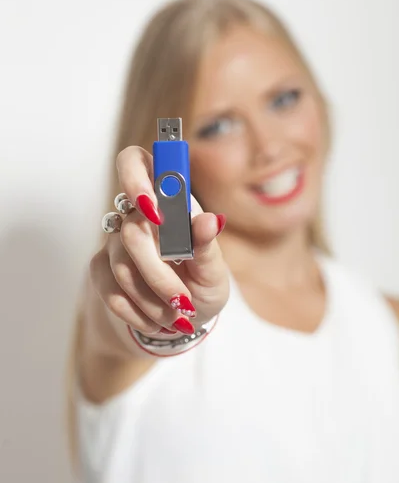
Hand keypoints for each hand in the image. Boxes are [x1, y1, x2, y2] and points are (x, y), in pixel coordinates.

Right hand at [90, 146, 229, 339]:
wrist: (182, 317)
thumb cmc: (203, 283)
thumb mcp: (215, 270)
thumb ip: (208, 246)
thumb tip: (210, 221)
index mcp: (166, 199)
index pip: (135, 162)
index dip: (136, 179)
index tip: (154, 211)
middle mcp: (134, 214)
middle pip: (132, 230)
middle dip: (159, 274)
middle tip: (184, 301)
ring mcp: (114, 241)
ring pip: (121, 266)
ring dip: (153, 300)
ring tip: (177, 316)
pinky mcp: (100, 268)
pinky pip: (109, 289)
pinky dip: (137, 312)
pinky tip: (157, 320)